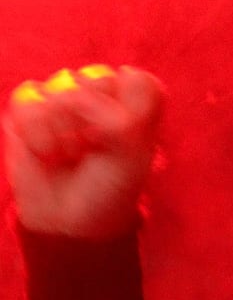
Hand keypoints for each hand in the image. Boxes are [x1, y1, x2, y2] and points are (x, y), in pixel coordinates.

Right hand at [3, 64, 164, 238]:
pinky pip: (29, 98)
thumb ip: (122, 117)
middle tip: (95, 152)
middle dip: (98, 123)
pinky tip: (47, 153)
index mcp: (133, 105)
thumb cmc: (107, 189)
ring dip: (68, 130)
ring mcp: (62, 96)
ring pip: (64, 84)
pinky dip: (37, 130)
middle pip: (101, 78)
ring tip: (70, 156)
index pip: (136, 81)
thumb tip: (77, 94)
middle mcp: (99, 94)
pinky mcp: (29, 106)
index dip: (129, 116)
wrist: (67, 220)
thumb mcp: (133, 158)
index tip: (124, 146)